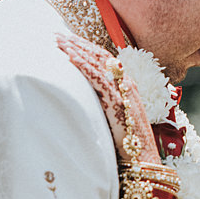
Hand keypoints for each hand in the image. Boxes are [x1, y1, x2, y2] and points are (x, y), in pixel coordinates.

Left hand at [57, 33, 160, 165]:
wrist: (142, 162)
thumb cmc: (128, 146)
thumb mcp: (115, 119)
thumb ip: (104, 106)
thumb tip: (87, 101)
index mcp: (127, 86)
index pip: (104, 60)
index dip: (86, 48)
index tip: (67, 41)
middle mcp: (127, 84)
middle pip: (99, 56)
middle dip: (77, 44)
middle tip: (56, 35)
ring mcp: (124, 92)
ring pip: (97, 64)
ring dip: (76, 50)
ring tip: (59, 41)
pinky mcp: (118, 102)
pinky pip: (98, 78)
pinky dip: (83, 66)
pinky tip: (69, 57)